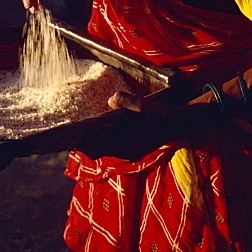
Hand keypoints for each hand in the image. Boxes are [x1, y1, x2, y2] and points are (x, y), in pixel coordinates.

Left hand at [76, 91, 220, 160]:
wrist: (184, 121)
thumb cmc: (164, 113)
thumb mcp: (146, 105)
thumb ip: (128, 102)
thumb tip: (111, 100)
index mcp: (124, 145)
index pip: (94, 149)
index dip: (79, 143)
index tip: (67, 133)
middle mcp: (126, 151)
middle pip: (97, 150)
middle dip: (84, 140)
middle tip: (70, 126)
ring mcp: (131, 150)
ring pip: (105, 148)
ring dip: (94, 139)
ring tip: (83, 124)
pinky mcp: (135, 146)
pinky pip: (114, 145)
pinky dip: (105, 137)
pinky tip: (102, 123)